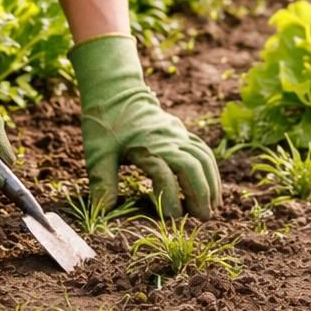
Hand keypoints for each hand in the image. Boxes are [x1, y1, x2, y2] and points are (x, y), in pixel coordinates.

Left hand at [70, 35, 220, 218]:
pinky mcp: (182, 131)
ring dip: (212, 182)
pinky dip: (212, 169)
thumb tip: (103, 213)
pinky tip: (212, 186)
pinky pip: (203, 150)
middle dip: (202, 193)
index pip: (165, 174)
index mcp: (145, 145)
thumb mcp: (97, 153)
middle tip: (204, 218)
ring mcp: (177, 133)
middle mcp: (167, 138)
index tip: (174, 218)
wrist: (116, 91)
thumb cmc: (104, 124)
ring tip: (214, 207)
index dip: (171, 198)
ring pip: (204, 157)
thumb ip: (102, 182)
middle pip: (193, 165)